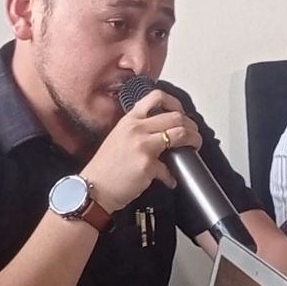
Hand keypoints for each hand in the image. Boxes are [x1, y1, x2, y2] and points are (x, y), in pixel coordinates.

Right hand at [82, 90, 201, 211]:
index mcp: (129, 120)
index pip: (156, 97)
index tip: (182, 114)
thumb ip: (138, 129)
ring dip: (193, 141)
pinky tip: (170, 180)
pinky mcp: (148, 165)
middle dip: (191, 126)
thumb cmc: (105, 167)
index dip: (176, 103)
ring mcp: (143, 146)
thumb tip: (162, 130)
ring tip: (193, 148)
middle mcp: (136, 129)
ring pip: (181, 134)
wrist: (93, 188)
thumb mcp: (118, 137)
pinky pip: (170, 168)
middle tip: (193, 135)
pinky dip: (173, 176)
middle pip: (176, 116)